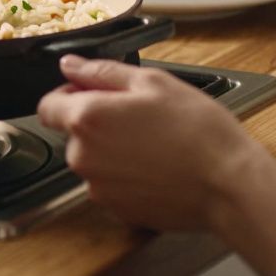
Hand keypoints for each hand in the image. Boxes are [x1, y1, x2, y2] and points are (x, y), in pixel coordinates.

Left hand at [37, 55, 275, 231]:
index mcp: (87, 119)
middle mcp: (84, 157)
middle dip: (99, 122)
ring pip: (94, 160)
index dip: (69, 94)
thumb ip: (102, 71)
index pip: (47, 106)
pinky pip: (112, 184)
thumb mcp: (153, 82)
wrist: (228, 185)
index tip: (94, 92)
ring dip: (113, 149)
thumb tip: (71, 65)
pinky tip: (158, 166)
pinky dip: (128, 175)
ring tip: (156, 143)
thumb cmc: (198, 131)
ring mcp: (99, 188)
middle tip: (141, 116)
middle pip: (74, 133)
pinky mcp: (117, 210)